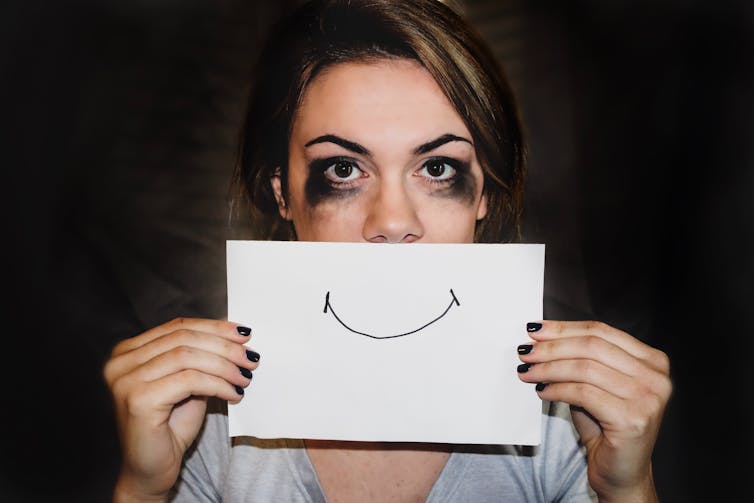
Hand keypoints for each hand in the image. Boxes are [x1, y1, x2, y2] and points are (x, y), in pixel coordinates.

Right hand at [103, 318, 258, 501]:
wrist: (151, 471)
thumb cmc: (170, 428)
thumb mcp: (188, 383)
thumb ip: (200, 358)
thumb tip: (235, 336)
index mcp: (129, 352)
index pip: (178, 327)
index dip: (215, 327)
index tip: (245, 334)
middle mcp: (121, 362)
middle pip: (183, 338)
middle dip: (224, 346)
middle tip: (251, 358)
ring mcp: (126, 380)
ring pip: (188, 357)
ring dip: (225, 366)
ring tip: (245, 377)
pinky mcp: (138, 400)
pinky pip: (190, 380)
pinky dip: (218, 384)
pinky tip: (234, 394)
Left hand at [516, 321, 671, 501]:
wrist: (622, 474)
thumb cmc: (606, 428)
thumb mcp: (596, 385)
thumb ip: (581, 359)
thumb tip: (541, 337)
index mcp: (652, 361)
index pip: (601, 331)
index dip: (564, 328)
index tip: (535, 330)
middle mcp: (656, 377)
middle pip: (592, 346)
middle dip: (552, 347)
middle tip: (526, 351)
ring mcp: (648, 398)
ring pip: (585, 368)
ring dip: (549, 368)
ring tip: (527, 371)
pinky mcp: (632, 419)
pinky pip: (583, 393)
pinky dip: (557, 389)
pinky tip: (541, 391)